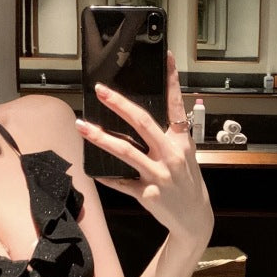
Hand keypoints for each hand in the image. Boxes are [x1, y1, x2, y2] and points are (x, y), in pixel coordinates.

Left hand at [76, 52, 212, 246]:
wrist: (194, 218)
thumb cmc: (187, 182)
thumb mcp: (184, 155)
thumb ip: (167, 136)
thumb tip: (140, 117)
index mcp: (181, 142)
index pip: (176, 105)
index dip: (172, 80)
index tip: (167, 57)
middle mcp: (171, 155)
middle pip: (142, 123)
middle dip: (119, 104)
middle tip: (100, 90)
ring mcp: (158, 175)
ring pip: (125, 151)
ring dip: (100, 137)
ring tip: (81, 126)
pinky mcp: (147, 194)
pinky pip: (120, 182)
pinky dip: (106, 176)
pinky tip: (92, 170)